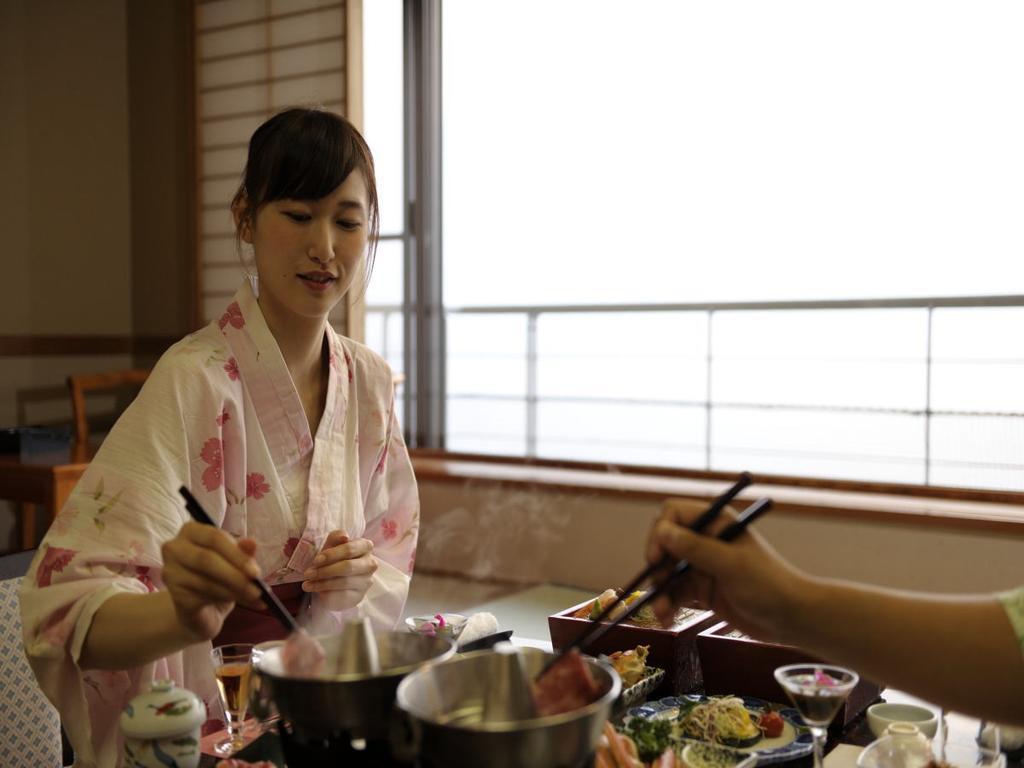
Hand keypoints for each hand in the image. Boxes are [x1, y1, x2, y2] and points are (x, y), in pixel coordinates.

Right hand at [161, 521, 262, 641]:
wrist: (201, 607)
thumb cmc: (218, 575)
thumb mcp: (234, 560)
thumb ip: (242, 551)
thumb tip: (252, 543)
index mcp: (191, 531)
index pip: (214, 537)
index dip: (236, 554)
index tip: (256, 572)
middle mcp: (175, 548)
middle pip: (206, 559)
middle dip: (236, 575)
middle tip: (258, 589)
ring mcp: (171, 572)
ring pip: (206, 581)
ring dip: (234, 591)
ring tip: (255, 597)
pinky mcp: (174, 595)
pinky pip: (202, 597)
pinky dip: (226, 599)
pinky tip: (241, 602)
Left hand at [302, 530, 377, 609]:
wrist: (334, 580)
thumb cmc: (333, 559)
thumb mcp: (331, 546)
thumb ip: (336, 538)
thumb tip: (344, 536)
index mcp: (365, 546)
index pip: (350, 549)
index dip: (331, 554)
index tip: (316, 560)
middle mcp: (370, 564)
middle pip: (348, 566)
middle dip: (325, 570)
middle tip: (308, 573)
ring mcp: (366, 581)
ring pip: (344, 582)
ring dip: (322, 584)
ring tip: (307, 584)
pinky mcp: (359, 596)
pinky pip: (343, 596)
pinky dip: (327, 594)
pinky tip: (317, 592)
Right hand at [644, 498, 805, 642]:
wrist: (791, 618)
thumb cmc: (768, 584)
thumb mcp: (731, 565)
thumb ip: (696, 548)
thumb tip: (662, 531)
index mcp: (715, 523)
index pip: (674, 514)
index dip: (661, 532)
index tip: (657, 557)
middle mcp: (705, 540)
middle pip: (665, 544)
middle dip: (658, 567)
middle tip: (658, 587)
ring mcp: (703, 566)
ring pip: (667, 572)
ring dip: (661, 591)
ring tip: (662, 612)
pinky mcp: (702, 589)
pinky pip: (676, 593)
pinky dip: (668, 604)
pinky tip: (667, 619)